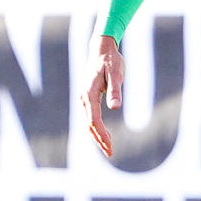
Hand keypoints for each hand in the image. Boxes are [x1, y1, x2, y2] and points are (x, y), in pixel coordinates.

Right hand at [82, 33, 123, 157]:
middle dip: (99, 139)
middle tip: (110, 152)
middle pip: (89, 124)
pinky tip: (103, 134)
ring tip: (108, 147)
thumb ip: (115, 90)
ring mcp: (84, 97)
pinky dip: (95, 127)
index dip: (102, 135)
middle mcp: (83, 97)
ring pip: (88, 122)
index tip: (110, 146)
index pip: (94, 120)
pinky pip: (89, 116)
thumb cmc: (110, 60)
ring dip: (97, 135)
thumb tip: (115, 107)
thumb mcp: (116, 73)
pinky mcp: (87, 97)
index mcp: (89, 93)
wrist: (101, 48)